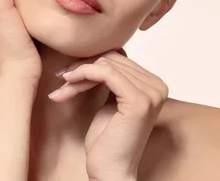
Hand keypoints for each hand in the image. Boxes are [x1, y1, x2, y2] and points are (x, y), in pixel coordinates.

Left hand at [49, 49, 167, 179]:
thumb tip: (102, 49)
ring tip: (62, 88)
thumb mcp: (110, 101)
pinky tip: (68, 84)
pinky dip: (83, 74)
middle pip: (112, 58)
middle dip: (82, 68)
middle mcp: (158, 86)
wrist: (111, 170)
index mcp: (154, 84)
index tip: (67, 74)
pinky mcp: (139, 101)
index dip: (90, 63)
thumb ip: (113, 78)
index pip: (118, 57)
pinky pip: (106, 72)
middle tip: (61, 80)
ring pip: (106, 64)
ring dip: (78, 74)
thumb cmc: (107, 140)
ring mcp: (151, 93)